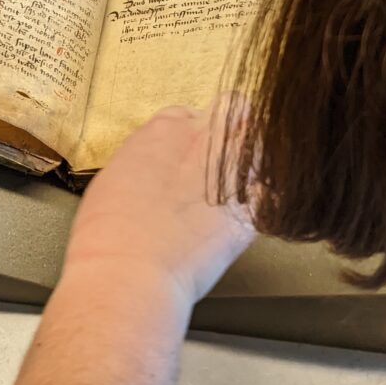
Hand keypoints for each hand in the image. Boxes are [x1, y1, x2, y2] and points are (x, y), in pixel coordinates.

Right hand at [64, 98, 255, 309]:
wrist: (130, 271)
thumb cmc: (110, 231)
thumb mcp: (117, 174)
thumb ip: (148, 161)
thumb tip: (156, 170)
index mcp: (168, 127)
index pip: (196, 113)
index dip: (198, 134)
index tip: (193, 154)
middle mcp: (206, 140)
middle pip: (240, 113)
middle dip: (237, 132)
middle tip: (226, 163)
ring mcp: (235, 171)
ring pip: (266, 146)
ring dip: (258, 163)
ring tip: (240, 190)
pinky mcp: (254, 209)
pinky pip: (275, 195)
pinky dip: (268, 206)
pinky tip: (245, 221)